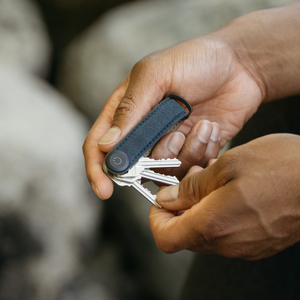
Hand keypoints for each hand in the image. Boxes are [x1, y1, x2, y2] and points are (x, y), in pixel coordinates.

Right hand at [83, 36, 261, 198]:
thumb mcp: (156, 74)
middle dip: (156, 160)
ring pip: (163, 173)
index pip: (99, 146)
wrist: (239, 66)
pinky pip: (189, 170)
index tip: (105, 190)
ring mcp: (168, 145)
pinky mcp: (191, 152)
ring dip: (185, 152)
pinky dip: (202, 152)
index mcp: (127, 111)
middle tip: (177, 136)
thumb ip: (130, 109)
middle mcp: (144, 132)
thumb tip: (105, 144)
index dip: (98, 170)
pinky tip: (211, 128)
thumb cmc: (195, 60)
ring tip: (202, 124)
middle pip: (133, 167)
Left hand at [149, 134, 299, 259]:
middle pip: (184, 233)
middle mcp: (227, 244)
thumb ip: (191, 187)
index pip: (165, 237)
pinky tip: (231, 189)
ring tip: (215, 179)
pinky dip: (218, 212)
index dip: (156, 217)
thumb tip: (167, 198)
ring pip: (205, 231)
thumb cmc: (283, 168)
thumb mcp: (228, 165)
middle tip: (193, 178)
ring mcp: (245, 247)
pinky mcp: (258, 243)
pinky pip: (225, 232)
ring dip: (200, 206)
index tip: (162, 198)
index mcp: (213, 225)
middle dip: (180, 206)